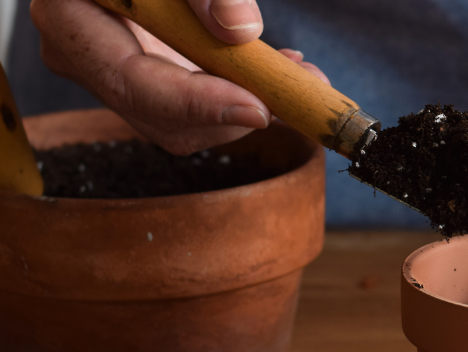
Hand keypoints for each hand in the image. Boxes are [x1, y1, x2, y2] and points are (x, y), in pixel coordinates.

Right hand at [30, 0, 328, 154]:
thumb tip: (240, 30)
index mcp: (69, 14)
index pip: (130, 82)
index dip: (197, 103)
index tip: (259, 106)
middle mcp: (80, 55)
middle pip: (162, 117)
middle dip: (235, 110)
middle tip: (300, 86)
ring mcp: (109, 73)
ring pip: (183, 124)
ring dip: (246, 106)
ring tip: (293, 72)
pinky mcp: (142, 79)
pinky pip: (193, 107)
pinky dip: (238, 94)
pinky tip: (271, 70)